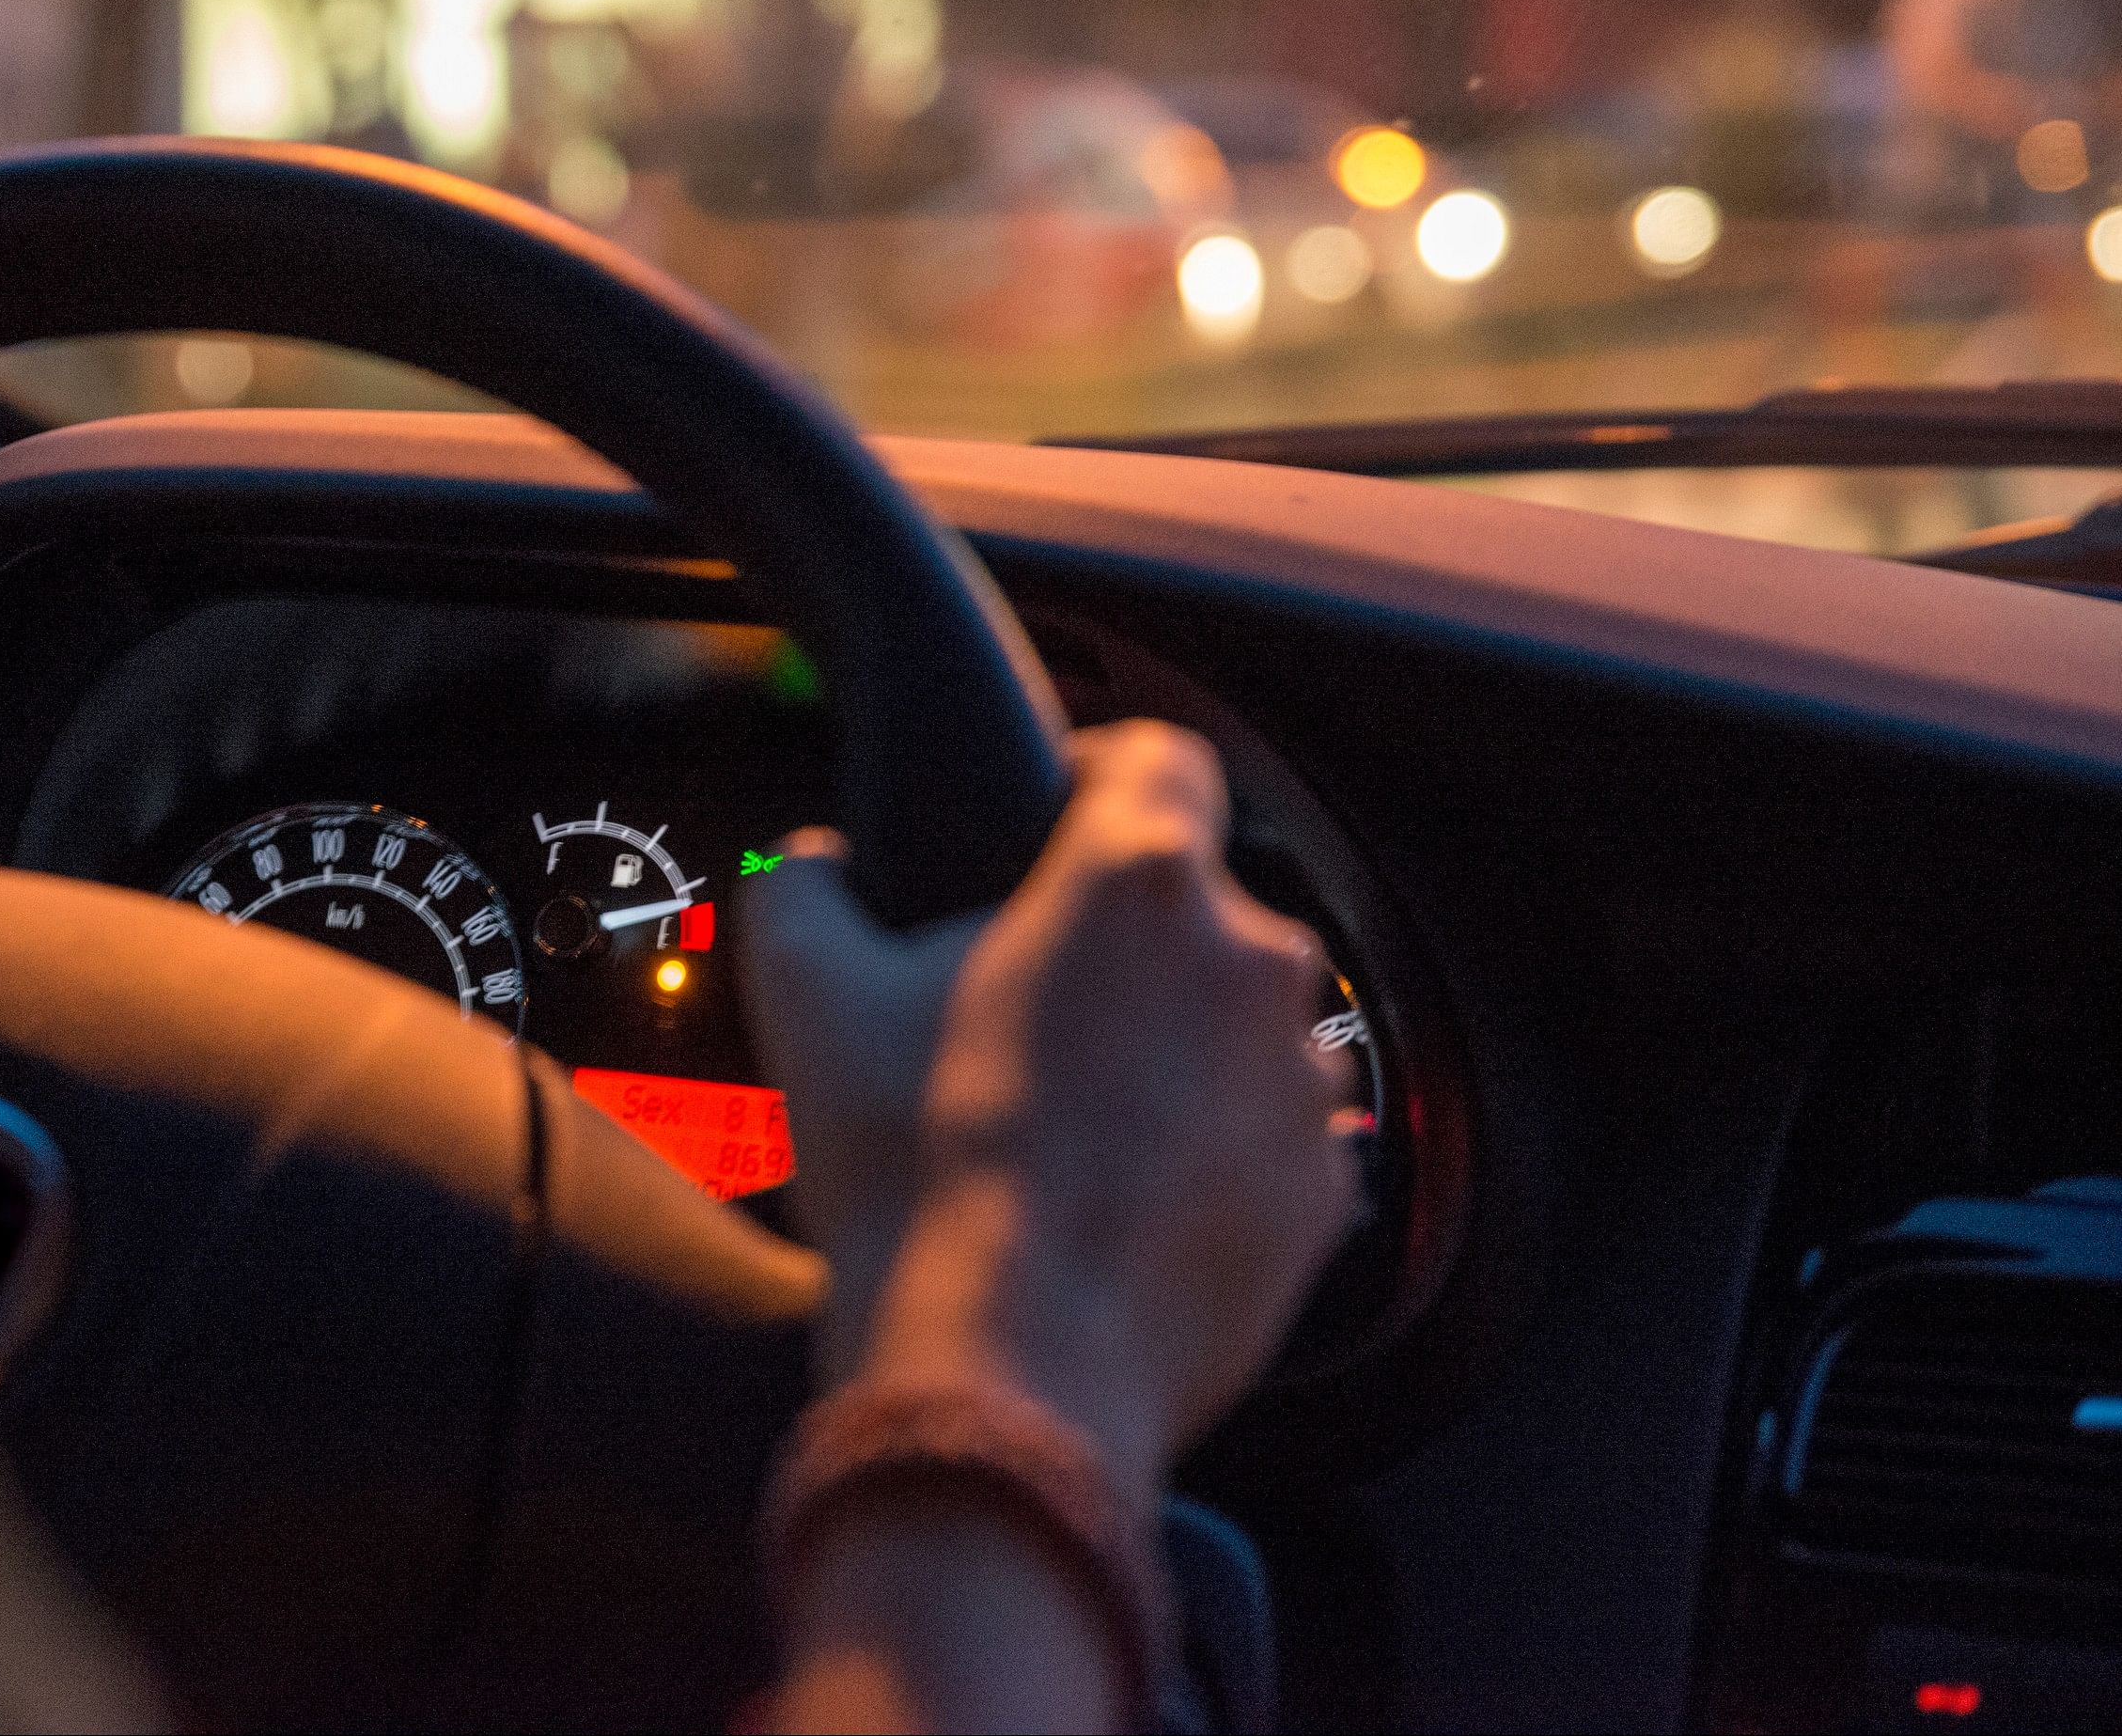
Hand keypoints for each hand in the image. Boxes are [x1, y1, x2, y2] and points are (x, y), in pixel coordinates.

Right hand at [741, 720, 1353, 1489]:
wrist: (1003, 1370)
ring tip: (1067, 1122)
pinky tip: (1115, 1200)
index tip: (1047, 819)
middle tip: (1020, 1011)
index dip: (1091, 771)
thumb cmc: (915, 1173)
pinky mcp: (1320, 1191)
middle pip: (1191, 904)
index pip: (1154, 753)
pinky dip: (1205, 1153)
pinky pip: (1264, 1137)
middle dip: (1114, 944)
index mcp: (1135, 880)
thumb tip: (812, 864)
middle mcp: (1247, 961)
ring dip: (1168, 1049)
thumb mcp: (807, 995)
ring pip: (1234, 1023)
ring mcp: (1299, 1082)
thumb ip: (802, 886)